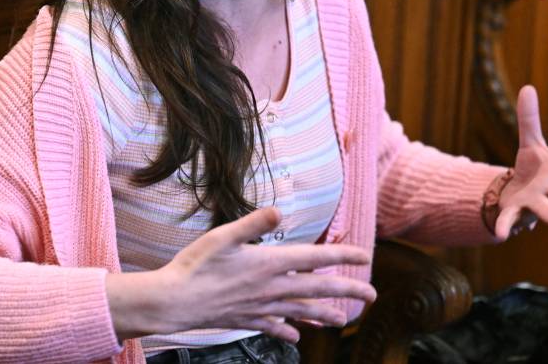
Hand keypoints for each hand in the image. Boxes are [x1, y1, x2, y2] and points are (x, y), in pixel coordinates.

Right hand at [106, 207, 375, 342]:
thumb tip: (279, 211)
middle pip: (317, 288)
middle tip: (372, 295)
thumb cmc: (196, 266)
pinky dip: (287, 331)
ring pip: (301, 311)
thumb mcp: (223, 236)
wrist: (175, 302)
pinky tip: (296, 336)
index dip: (342, 256)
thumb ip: (253, 224)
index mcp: (270, 263)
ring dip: (324, 314)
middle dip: (347, 290)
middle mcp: (271, 287)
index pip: (314, 258)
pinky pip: (274, 326)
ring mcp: (261, 306)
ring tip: (342, 320)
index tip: (365, 256)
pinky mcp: (246, 319)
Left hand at [494, 85, 547, 239]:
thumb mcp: (530, 142)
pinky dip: (504, 227)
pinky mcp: (517, 213)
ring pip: (547, 211)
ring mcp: (536, 203)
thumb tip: (527, 87)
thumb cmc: (533, 168)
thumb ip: (528, 119)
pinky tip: (497, 234)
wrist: (520, 195)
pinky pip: (510, 221)